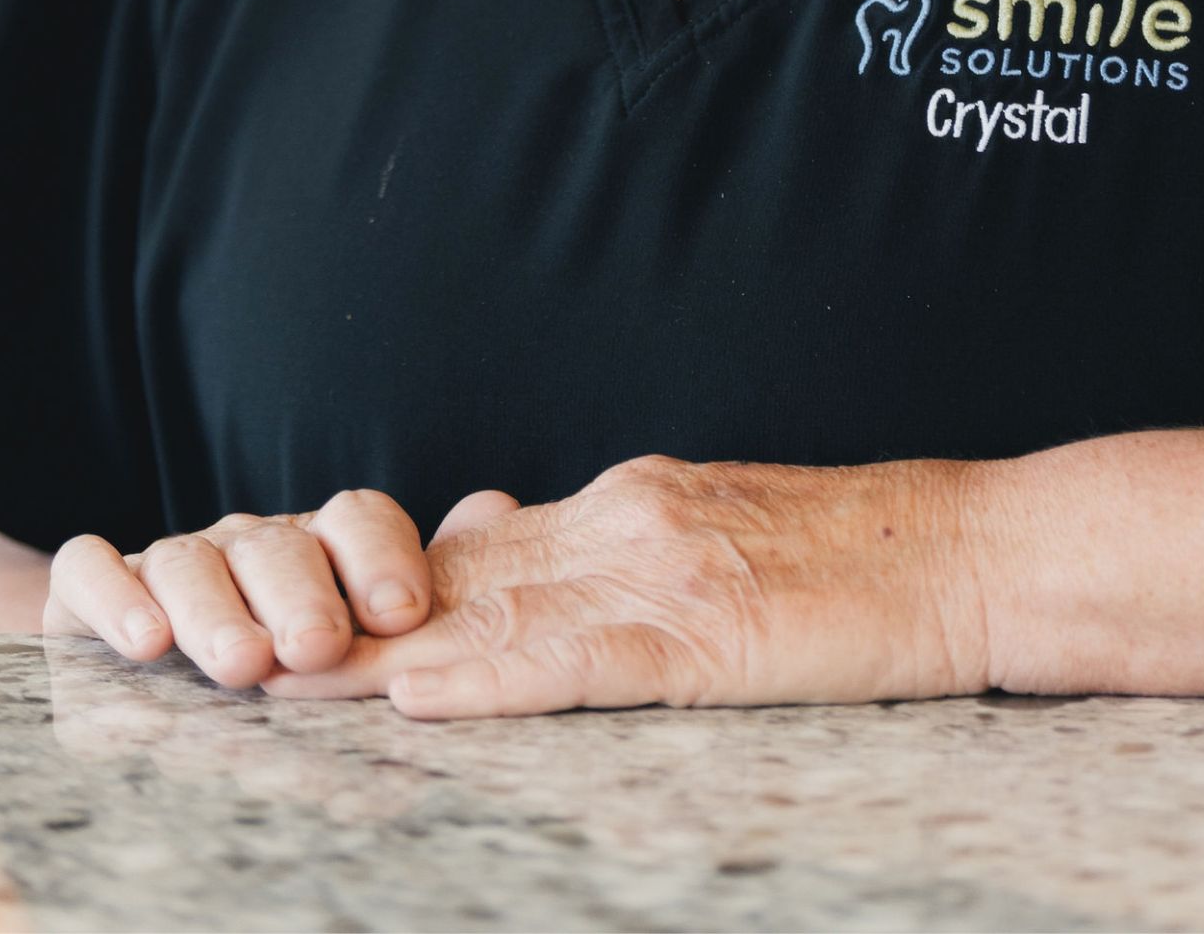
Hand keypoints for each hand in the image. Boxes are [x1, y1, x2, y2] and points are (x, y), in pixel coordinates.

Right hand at [43, 489, 437, 687]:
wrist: (143, 657)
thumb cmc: (279, 649)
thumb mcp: (350, 628)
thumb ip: (419, 579)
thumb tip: (497, 506)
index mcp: (320, 545)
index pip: (358, 519)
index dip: (382, 560)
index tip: (402, 615)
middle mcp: (248, 542)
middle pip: (277, 546)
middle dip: (300, 597)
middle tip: (317, 650)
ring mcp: (170, 560)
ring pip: (190, 560)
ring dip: (216, 612)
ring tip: (241, 664)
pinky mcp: (88, 590)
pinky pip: (92, 569)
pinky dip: (112, 596)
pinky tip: (142, 641)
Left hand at [265, 454, 993, 717]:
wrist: (969, 551)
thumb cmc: (855, 561)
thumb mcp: (712, 530)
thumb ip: (605, 548)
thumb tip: (485, 537)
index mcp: (628, 505)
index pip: (474, 554)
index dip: (374, 590)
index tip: (285, 616)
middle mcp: (625, 522)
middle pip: (457, 583)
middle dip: (345, 622)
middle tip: (234, 655)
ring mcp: (663, 571)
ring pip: (494, 621)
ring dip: (382, 658)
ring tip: (283, 686)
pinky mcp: (706, 634)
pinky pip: (577, 664)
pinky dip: (491, 683)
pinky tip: (426, 698)